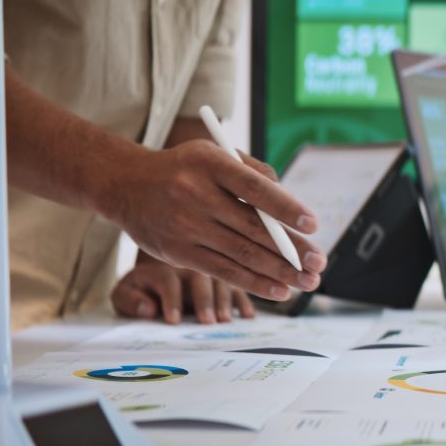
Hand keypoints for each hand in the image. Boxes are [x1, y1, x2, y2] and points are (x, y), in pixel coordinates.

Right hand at [101, 140, 327, 301]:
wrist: (126, 185)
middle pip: (253, 228)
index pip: (255, 188)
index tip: (313, 224)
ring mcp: (185, 226)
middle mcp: (195, 194)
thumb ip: (254, 173)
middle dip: (292, 250)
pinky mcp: (178, 252)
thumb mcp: (215, 154)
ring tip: (307, 283)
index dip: (286, 208)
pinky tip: (280, 290)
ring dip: (280, 272)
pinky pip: (224, 271)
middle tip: (320, 263)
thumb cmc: (186, 169)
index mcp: (210, 163)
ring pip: (241, 254)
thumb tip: (292, 206)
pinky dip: (255, 283)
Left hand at [112, 253, 254, 323]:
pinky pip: (240, 281)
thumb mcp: (125, 291)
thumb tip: (147, 309)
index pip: (167, 280)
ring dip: (226, 299)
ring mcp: (211, 264)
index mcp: (162, 266)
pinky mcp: (227, 271)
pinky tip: (248, 315)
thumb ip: (130, 300)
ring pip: (222, 277)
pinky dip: (245, 298)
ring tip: (225, 319)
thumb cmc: (143, 287)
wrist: (160, 255)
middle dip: (204, 300)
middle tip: (207, 322)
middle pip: (199, 278)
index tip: (172, 321)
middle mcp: (189, 262)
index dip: (170, 301)